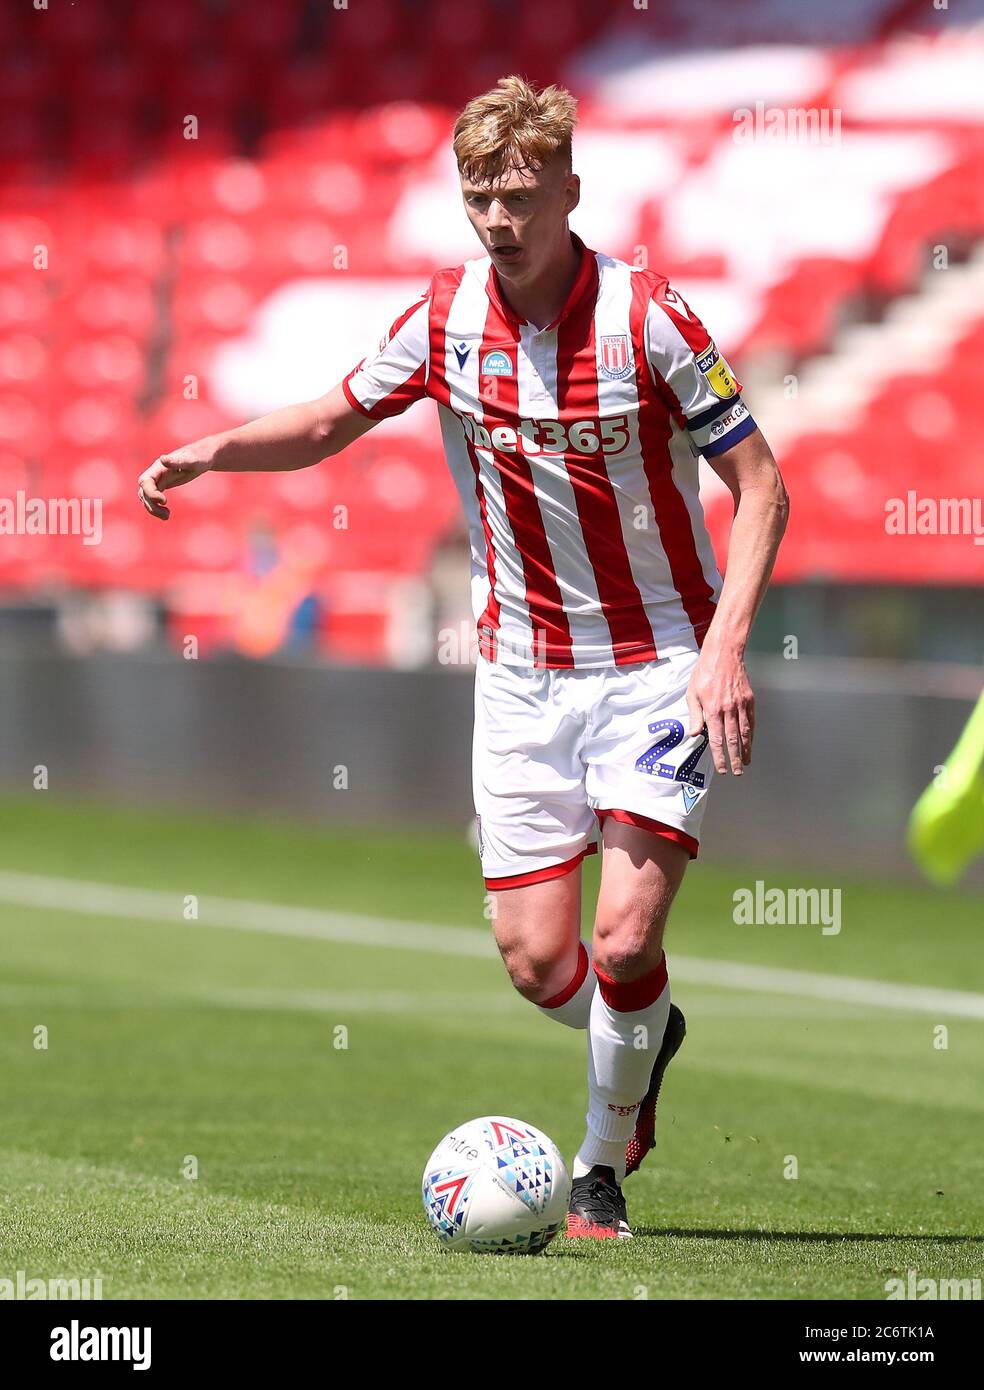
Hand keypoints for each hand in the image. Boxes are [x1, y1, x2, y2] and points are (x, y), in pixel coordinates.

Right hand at [137, 441, 215, 519]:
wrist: (201, 457)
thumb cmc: (198, 458)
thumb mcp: (191, 461)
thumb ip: (177, 461)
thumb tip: (162, 458)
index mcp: (159, 467)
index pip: (145, 481)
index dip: (151, 493)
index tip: (165, 501)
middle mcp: (155, 473)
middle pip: (143, 491)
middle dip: (151, 505)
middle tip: (167, 515)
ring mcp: (157, 479)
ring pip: (146, 497)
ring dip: (153, 509)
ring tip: (167, 516)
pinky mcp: (161, 485)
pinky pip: (152, 498)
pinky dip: (156, 508)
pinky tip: (167, 514)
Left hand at [686, 643, 754, 775]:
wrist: (723, 654)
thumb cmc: (705, 672)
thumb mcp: (692, 693)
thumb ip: (695, 715)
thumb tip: (695, 734)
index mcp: (712, 710)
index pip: (717, 740)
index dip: (720, 757)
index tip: (723, 769)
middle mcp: (728, 709)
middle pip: (733, 740)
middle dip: (735, 758)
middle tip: (737, 771)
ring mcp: (741, 704)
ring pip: (745, 732)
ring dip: (746, 749)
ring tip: (746, 761)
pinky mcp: (749, 699)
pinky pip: (751, 720)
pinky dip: (752, 733)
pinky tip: (751, 741)